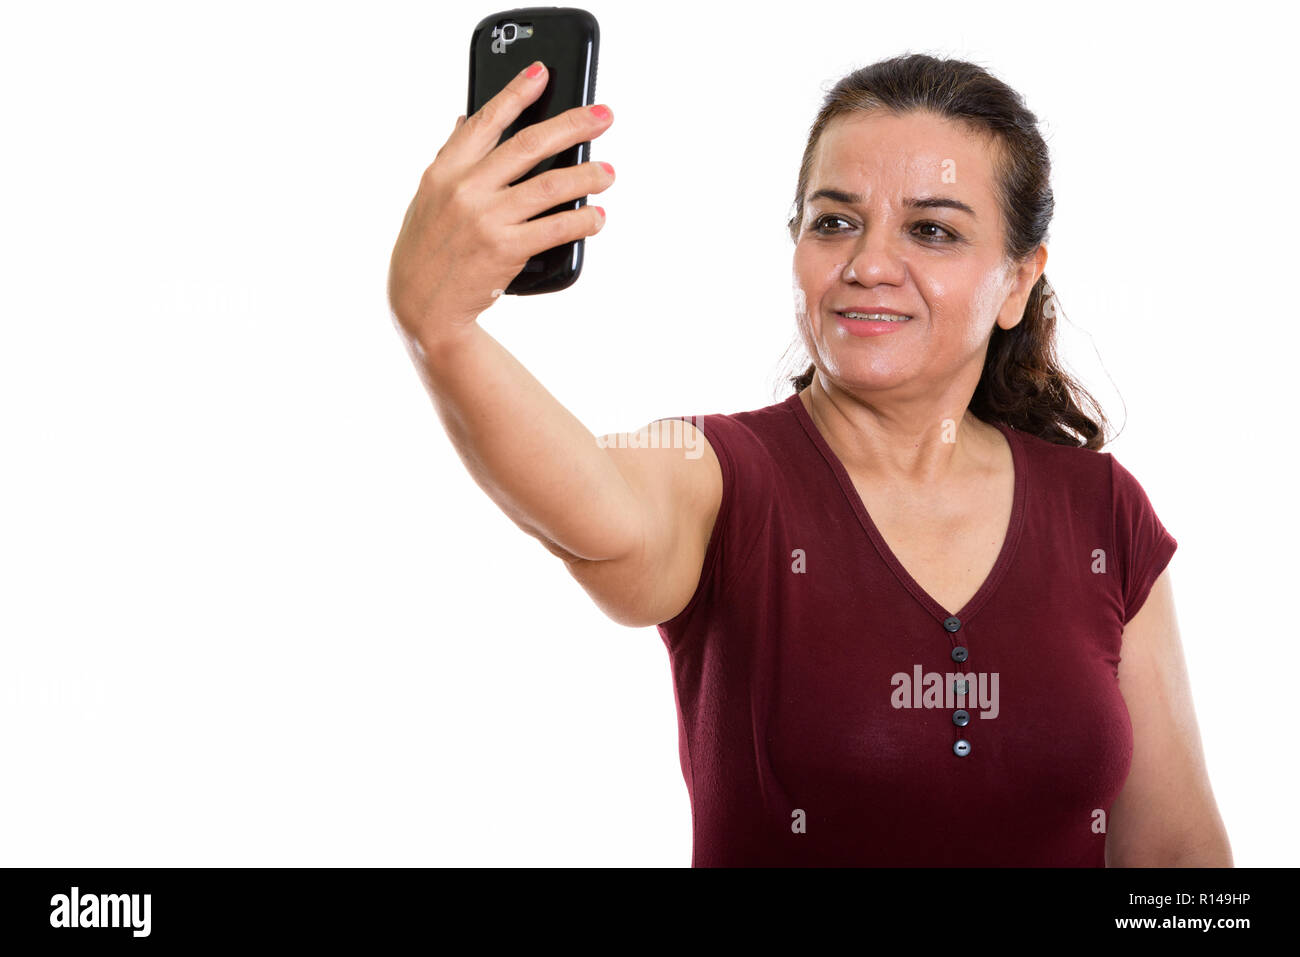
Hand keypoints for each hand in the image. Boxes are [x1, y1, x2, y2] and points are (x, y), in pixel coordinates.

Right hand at [386, 61, 614, 348]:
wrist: (421, 304)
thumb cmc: (427, 248)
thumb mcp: (428, 197)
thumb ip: (452, 158)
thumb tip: (467, 119)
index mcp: (445, 170)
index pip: (486, 120)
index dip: (516, 92)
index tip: (542, 73)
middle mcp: (466, 188)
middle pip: (529, 145)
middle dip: (573, 126)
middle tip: (603, 117)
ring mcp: (487, 218)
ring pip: (551, 185)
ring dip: (587, 176)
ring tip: (607, 173)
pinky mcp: (506, 249)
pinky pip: (556, 228)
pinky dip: (583, 221)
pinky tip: (597, 217)